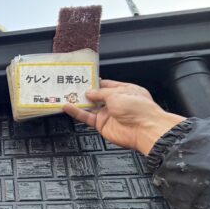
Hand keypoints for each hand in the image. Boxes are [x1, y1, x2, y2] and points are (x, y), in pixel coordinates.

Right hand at [63, 79, 184, 154]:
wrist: (143, 129)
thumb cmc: (137, 108)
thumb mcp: (117, 93)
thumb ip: (100, 93)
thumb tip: (89, 92)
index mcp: (124, 90)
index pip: (107, 85)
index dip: (95, 82)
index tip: (83, 79)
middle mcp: (116, 102)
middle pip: (97, 96)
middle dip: (85, 92)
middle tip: (72, 86)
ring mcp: (108, 114)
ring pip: (90, 107)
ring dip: (78, 102)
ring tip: (66, 95)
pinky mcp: (101, 125)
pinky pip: (86, 117)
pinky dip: (76, 112)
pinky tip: (68, 107)